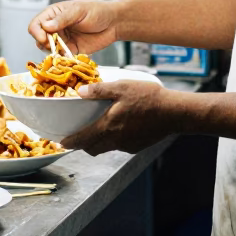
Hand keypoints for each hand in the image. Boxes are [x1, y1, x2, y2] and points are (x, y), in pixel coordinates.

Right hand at [28, 0, 120, 54]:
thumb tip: (45, 26)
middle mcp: (55, 28)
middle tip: (55, 46)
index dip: (37, 33)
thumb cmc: (97, 11)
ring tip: (64, 51)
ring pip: (48, 51)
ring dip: (53, 53)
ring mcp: (62, 40)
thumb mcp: (78, 11)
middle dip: (45, 44)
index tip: (45, 39)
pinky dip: (62, 60)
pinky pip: (61, 58)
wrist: (114, 23)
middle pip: (39, 39)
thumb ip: (62, 19)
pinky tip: (69, 58)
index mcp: (54, 14)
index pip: (36, 24)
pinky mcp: (71, 51)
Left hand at [62, 77, 177, 153]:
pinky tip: (120, 127)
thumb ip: (100, 90)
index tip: (61, 143)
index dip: (70, 142)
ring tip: (98, 130)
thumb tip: (80, 92)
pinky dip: (113, 140)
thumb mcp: (122, 87)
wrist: (173, 112)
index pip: (83, 139)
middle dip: (82, 144)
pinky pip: (119, 146)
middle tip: (77, 136)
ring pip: (105, 148)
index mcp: (108, 126)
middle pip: (92, 148)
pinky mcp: (136, 147)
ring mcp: (126, 146)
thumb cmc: (148, 97)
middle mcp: (115, 140)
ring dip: (98, 143)